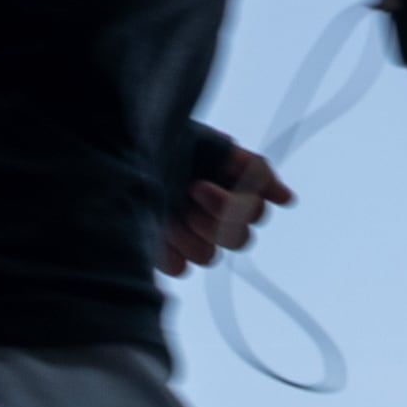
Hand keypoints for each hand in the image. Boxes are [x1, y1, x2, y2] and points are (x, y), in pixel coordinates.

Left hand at [160, 135, 291, 274]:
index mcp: (232, 191)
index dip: (232, 206)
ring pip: (208, 255)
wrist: (119, 147)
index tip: (199, 186)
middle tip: (187, 194)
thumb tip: (287, 199)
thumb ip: (252, 171)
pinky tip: (156, 227)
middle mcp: (217, 217)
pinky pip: (180, 266)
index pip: (255, 213)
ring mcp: (193, 237)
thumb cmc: (166, 141)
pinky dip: (168, 249)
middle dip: (212, 218)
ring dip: (186, 232)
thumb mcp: (212, 145)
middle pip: (239, 239)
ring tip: (164, 209)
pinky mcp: (169, 254)